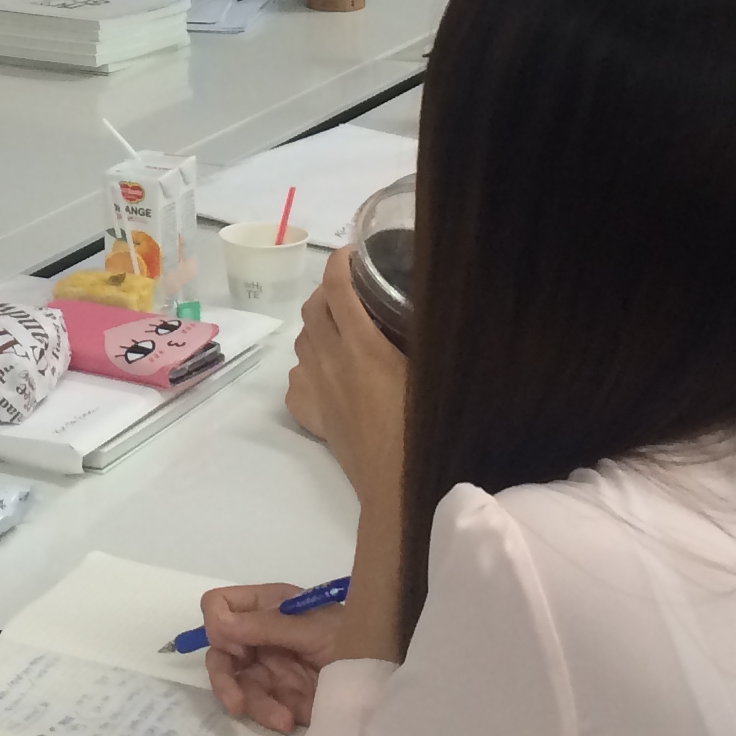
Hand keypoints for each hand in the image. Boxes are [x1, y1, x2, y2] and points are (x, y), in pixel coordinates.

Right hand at [198, 583, 344, 731]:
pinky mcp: (279, 697)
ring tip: (280, 718)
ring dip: (251, 703)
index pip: (220, 605)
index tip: (239, 648)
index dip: (219, 626)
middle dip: (223, 677)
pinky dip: (268, 715)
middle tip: (236, 699)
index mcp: (268, 606)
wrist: (382, 681)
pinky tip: (289, 720)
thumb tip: (220, 623)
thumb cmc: (352, 638)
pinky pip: (257, 706)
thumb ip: (267, 625)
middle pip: (219, 650)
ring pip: (234, 683)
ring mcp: (269, 667)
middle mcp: (261, 635)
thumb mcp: (313, 627)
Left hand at [291, 248, 406, 509]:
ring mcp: (316, 389)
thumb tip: (439, 307)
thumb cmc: (423, 427)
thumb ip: (427, 338)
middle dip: (327, 292)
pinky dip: (306, 370)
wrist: (397, 482)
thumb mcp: (432, 373)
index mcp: (362, 346)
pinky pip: (296, 382)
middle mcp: (331, 361)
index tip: (351, 253)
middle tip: (350, 292)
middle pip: (313, 309)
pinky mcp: (311, 416)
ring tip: (339, 329)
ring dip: (316, 328)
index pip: (337, 288)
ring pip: (301, 342)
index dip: (340, 263)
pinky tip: (324, 374)